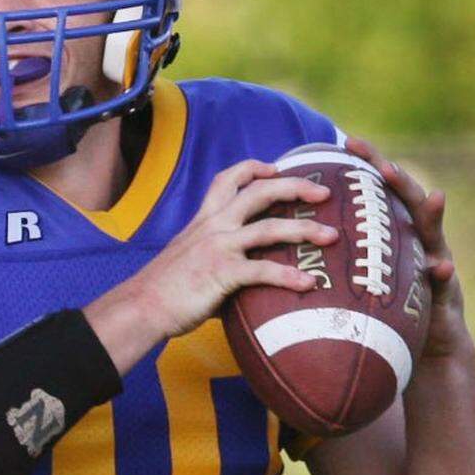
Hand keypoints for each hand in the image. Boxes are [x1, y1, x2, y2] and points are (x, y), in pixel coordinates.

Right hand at [86, 159, 337, 370]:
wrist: (143, 306)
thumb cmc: (166, 288)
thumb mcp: (190, 259)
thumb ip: (218, 256)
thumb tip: (243, 275)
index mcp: (205, 218)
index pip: (230, 178)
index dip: (256, 168)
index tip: (277, 169)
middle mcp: (214, 225)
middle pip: (261, 192)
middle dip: (297, 187)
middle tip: (325, 192)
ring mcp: (219, 247)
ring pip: (271, 228)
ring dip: (305, 229)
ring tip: (332, 236)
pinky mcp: (222, 273)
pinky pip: (263, 271)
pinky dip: (289, 276)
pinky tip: (309, 283)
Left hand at [343, 137, 470, 361]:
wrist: (422, 348)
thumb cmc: (382, 311)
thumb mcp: (357, 278)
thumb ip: (337, 256)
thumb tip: (290, 240)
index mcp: (393, 231)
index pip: (378, 191)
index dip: (367, 165)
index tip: (348, 142)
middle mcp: (418, 239)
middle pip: (408, 200)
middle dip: (399, 179)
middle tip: (385, 165)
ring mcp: (435, 261)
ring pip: (433, 233)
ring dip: (433, 215)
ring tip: (433, 198)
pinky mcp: (445, 293)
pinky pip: (443, 282)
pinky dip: (443, 273)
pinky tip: (442, 267)